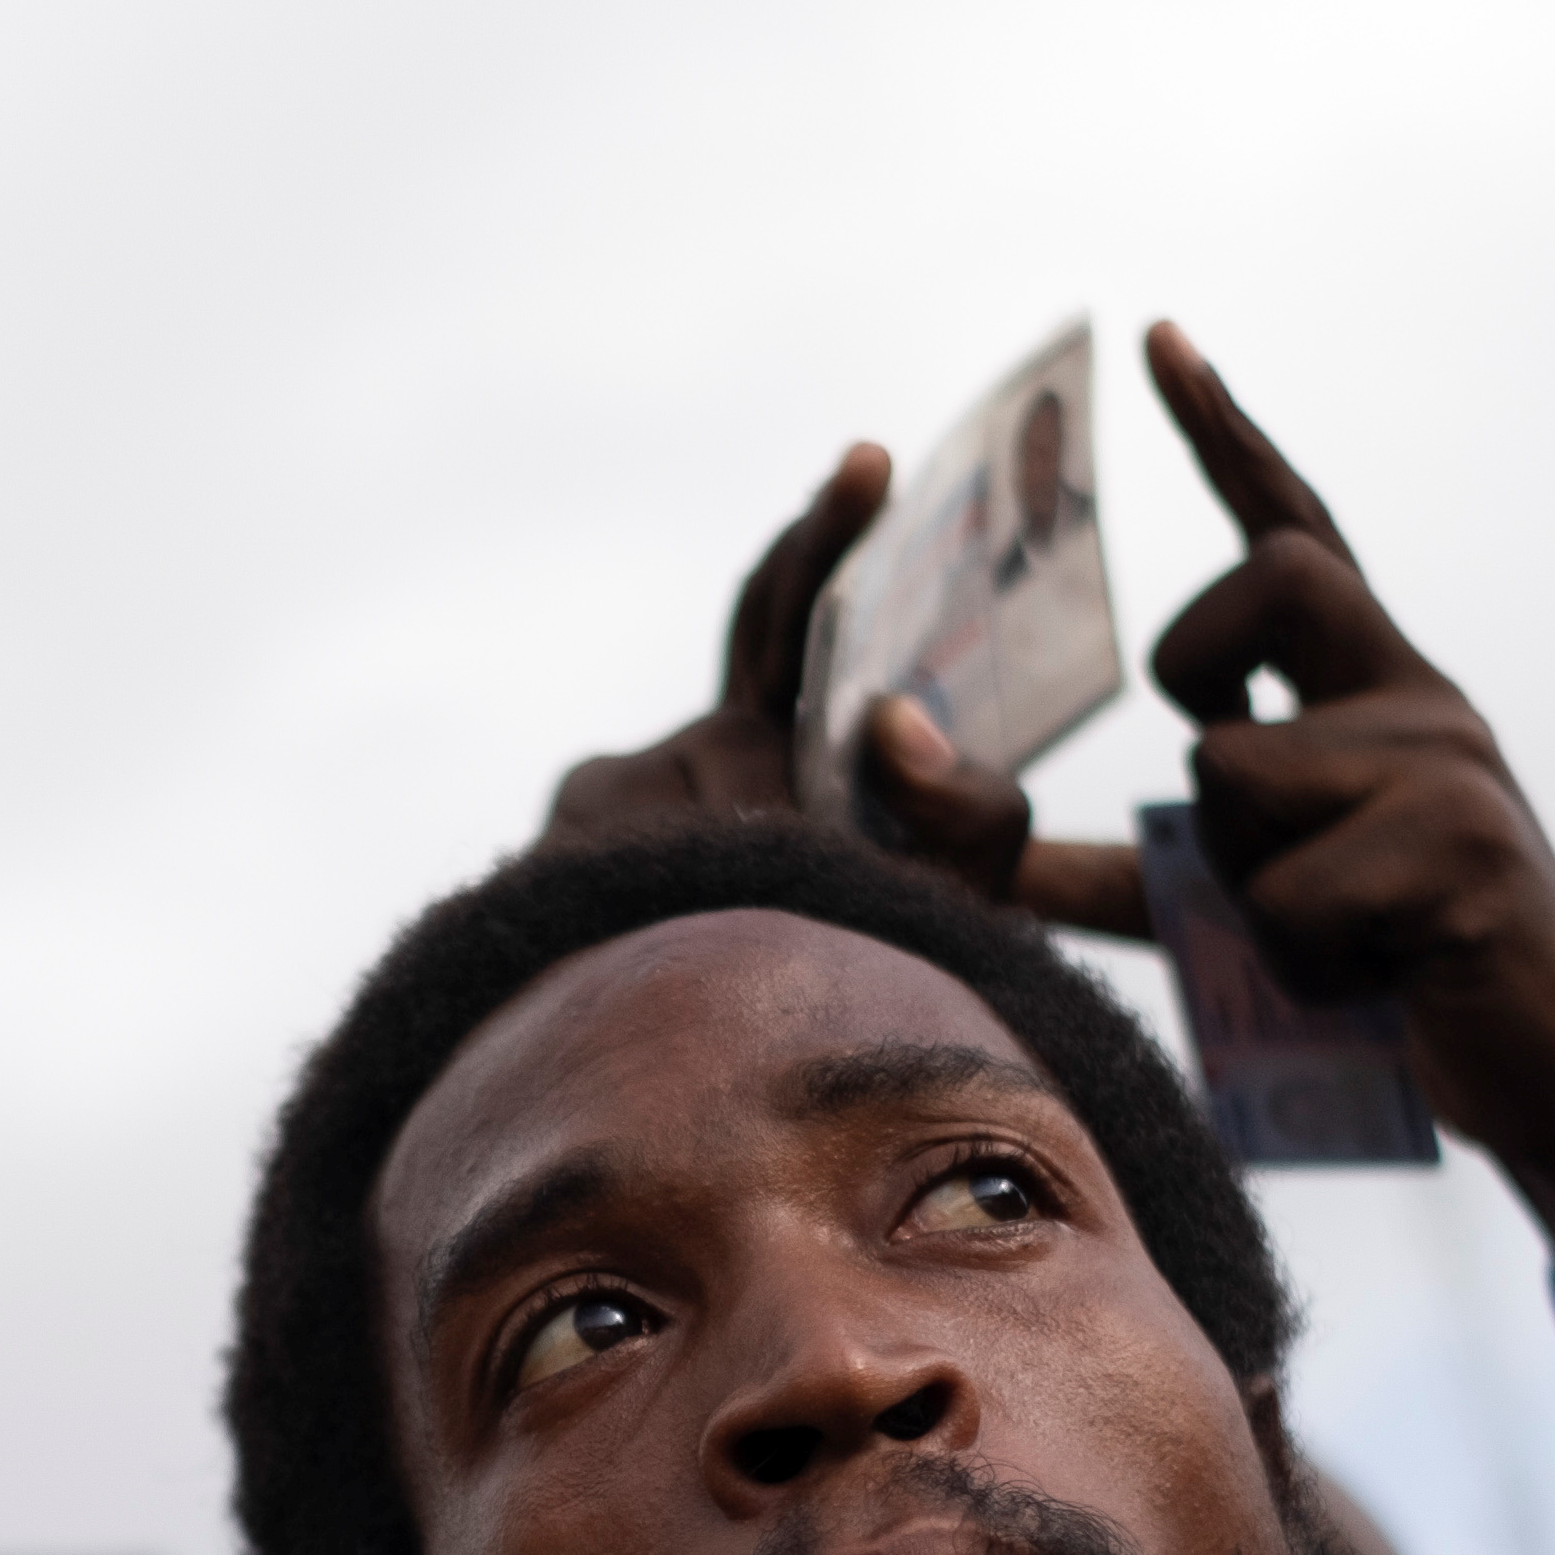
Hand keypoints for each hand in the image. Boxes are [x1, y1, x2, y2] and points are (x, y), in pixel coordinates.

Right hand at [536, 442, 1148, 927]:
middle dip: (823, 552)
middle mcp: (714, 737)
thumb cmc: (863, 983)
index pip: (807, 611)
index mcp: (796, 736)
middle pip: (762, 620)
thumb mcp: (968, 895)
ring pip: (738, 750)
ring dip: (791, 819)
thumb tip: (891, 720)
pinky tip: (718, 908)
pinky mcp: (579, 821)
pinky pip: (668, 817)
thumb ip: (974, 812)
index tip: (871, 463)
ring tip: (810, 893)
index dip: (831, 534)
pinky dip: (717, 863)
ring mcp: (634, 774)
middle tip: (868, 473)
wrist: (736, 1091)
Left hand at [1136, 322, 1554, 1385]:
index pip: (1296, 533)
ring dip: (1245, 884)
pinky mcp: (1468, 852)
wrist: (1554, 1084)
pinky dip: (1298, 960)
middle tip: (1213, 749)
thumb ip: (1110, 861)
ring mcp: (1454, 765)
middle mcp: (1423, 698)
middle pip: (1276, 582)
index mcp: (1374, 691)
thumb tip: (939, 820)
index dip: (1228, 436)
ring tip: (1334, 942)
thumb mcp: (1233, 907)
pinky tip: (1377, 983)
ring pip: (1244, 774)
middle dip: (1205, 654)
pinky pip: (1295, 894)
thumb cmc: (1387, 984)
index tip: (1161, 338)